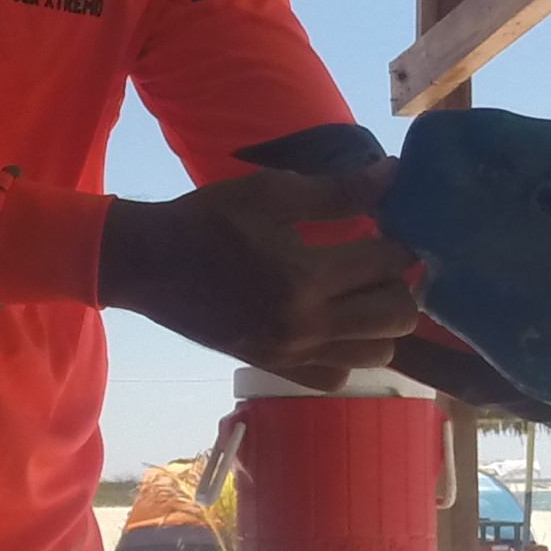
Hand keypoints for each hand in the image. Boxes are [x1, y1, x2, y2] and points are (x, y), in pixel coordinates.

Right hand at [99, 160, 420, 392]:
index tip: (392, 228)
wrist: (150, 265)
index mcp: (303, 277)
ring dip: (381, 322)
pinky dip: (350, 351)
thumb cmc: (210, 220)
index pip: (387, 264)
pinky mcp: (279, 369)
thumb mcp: (272, 192)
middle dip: (400, 285)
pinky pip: (340, 375)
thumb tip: (394, 174)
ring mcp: (294, 354)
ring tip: (363, 292)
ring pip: (378, 354)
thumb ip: (340, 190)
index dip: (400, 242)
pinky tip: (336, 322)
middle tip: (381, 263)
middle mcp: (306, 326)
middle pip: (397, 318)